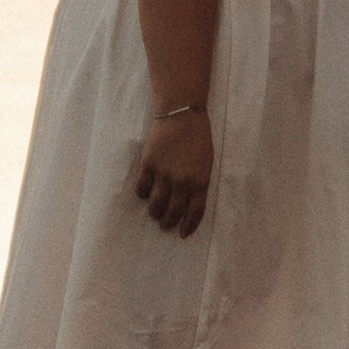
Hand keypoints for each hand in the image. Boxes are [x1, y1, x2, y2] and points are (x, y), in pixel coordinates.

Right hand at [133, 108, 213, 235]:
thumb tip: (188, 201)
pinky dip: (143, 195)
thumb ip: (199, 183)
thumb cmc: (198, 137)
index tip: (183, 234)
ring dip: (155, 213)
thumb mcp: (206, 163)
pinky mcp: (148, 165)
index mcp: (200, 181)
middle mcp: (182, 182)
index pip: (195, 212)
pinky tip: (145, 194)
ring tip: (155, 214)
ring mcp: (164, 174)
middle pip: (174, 212)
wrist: (181, 114)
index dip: (188, 226)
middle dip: (169, 222)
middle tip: (165, 225)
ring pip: (155, 205)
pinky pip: (142, 189)